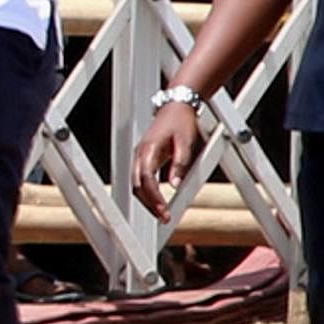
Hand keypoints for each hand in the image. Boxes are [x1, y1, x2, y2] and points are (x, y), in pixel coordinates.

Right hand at [130, 100, 205, 220]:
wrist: (176, 105)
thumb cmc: (182, 121)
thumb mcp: (186, 142)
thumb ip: (180, 165)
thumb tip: (175, 186)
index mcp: (149, 149)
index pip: (146, 179)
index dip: (154, 198)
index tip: (163, 211)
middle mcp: (140, 154)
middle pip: (137, 186)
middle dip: (149, 204)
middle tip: (164, 218)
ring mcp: (140, 156)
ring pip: (137, 184)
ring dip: (147, 200)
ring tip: (162, 213)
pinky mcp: (144, 158)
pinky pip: (141, 179)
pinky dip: (147, 192)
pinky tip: (157, 201)